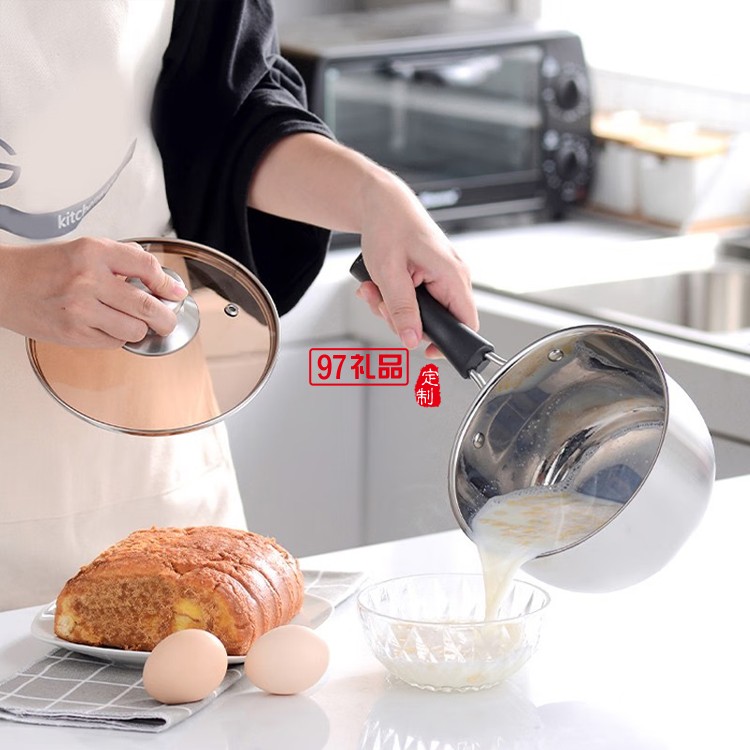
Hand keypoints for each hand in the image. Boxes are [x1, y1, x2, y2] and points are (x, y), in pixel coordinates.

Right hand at [0, 237, 187, 347]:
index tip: (175, 292)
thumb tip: (156, 277)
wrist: (1, 284)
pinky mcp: (74, 333)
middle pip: (147, 306)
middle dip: (166, 317)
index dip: (168, 283)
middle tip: (168, 320)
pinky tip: (105, 326)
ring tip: (129, 321)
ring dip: (139, 329)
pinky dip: (117, 337)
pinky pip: (113, 342)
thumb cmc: (42, 267)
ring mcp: (81, 310)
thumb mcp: (82, 249)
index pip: (146, 267)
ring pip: (134, 329)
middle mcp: (88, 280)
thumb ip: (119, 260)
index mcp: (93, 253)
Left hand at [245, 132, 478, 355]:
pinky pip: (413, 300)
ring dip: (391, 308)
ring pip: (419, 313)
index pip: (466, 322)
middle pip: (436, 322)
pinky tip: (377, 285)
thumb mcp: (389, 273)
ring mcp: (440, 277)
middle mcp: (452, 277)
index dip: (448, 342)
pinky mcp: (428, 276)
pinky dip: (392, 297)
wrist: (382, 202)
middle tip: (380, 303)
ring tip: (373, 289)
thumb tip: (412, 340)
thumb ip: (402, 309)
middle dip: (402, 320)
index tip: (426, 351)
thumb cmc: (389, 225)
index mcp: (452, 276)